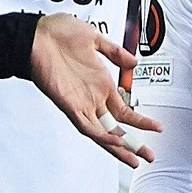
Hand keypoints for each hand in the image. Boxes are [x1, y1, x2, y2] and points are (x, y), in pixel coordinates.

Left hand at [27, 14, 159, 165]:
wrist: (34, 35)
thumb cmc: (58, 34)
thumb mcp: (95, 39)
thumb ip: (115, 53)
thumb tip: (133, 63)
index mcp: (101, 84)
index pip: (125, 111)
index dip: (140, 121)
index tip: (157, 128)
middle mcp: (93, 98)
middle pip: (117, 128)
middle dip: (134, 144)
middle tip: (150, 157)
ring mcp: (81, 103)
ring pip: (103, 133)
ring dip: (119, 147)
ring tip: (135, 159)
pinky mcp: (68, 105)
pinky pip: (87, 126)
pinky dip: (101, 136)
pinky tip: (115, 142)